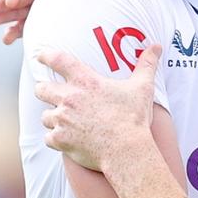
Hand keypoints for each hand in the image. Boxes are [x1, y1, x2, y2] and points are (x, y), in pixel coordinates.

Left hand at [35, 44, 161, 173]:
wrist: (126, 150)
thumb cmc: (134, 118)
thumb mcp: (142, 88)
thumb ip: (146, 65)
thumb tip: (156, 47)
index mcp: (86, 81)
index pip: (59, 60)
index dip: (46, 56)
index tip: (41, 56)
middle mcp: (69, 98)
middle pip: (42, 89)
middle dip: (45, 91)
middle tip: (53, 95)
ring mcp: (62, 120)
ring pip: (45, 116)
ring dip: (53, 118)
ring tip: (66, 122)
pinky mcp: (60, 139)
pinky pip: (49, 138)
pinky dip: (56, 139)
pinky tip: (67, 140)